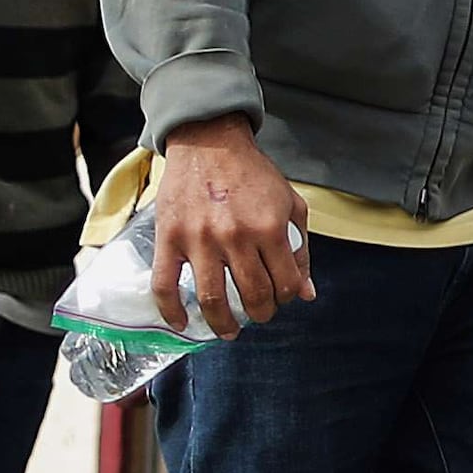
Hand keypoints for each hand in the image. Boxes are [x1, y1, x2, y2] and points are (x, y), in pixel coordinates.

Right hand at [154, 116, 313, 332]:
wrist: (210, 142)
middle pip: (252, 295)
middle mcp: (236, 236)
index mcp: (269, 227)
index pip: (285, 283)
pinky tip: (181, 323)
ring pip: (212, 297)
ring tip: (228, 330)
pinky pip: (165, 284)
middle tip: (258, 314)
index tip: (281, 296)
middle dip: (261, 313)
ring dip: (222, 323)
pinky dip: (171, 310)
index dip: (286, 297)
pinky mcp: (169, 238)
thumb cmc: (253, 174)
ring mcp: (199, 239)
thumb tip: (306, 293)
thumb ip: (300, 249)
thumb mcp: (289, 204)